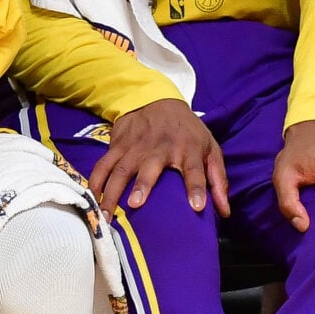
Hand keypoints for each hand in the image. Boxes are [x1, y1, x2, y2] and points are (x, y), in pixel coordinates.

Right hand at [87, 98, 227, 215]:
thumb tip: (224, 212)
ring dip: (111, 191)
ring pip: (120, 169)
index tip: (197, 207)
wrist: (155, 99)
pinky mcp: (117, 146)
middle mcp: (160, 148)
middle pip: (150, 168)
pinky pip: (103, 165)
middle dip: (143, 185)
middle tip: (136, 204)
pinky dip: (94, 181)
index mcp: (187, 148)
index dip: (197, 188)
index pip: (194, 169)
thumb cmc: (187, 131)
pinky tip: (90, 198)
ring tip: (106, 214)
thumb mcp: (209, 148)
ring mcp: (135, 147)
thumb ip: (218, 180)